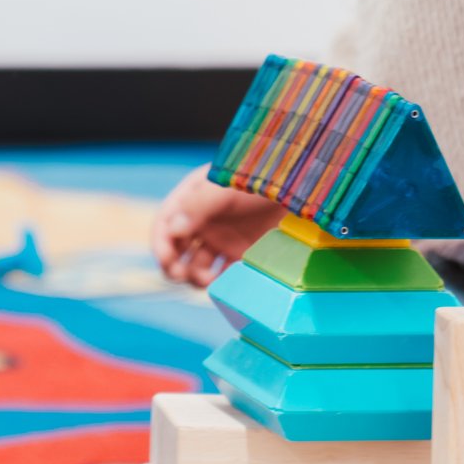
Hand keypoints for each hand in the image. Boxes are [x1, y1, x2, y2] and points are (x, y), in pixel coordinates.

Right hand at [152, 164, 283, 287]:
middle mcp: (205, 221)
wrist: (302, 190)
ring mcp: (223, 239)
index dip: (161, 243)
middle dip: (173, 265)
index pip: (166, 222)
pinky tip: (223, 284)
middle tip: (179, 276)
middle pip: (177, 248)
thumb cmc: (263, 179)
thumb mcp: (227, 187)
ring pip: (196, 266)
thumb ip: (198, 206)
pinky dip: (219, 283)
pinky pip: (223, 275)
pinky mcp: (243, 255)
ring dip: (193, 276)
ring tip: (205, 280)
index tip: (166, 261)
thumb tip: (172, 230)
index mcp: (194, 199)